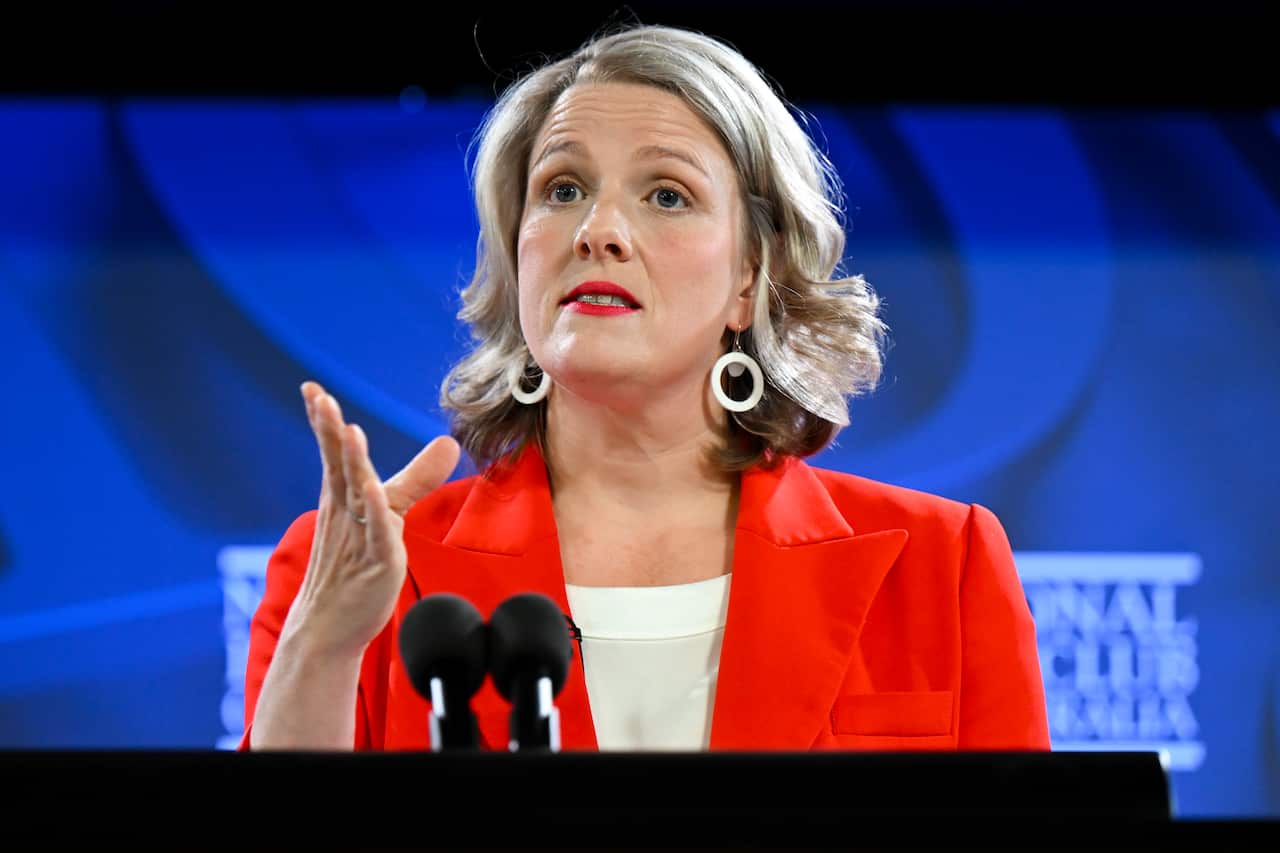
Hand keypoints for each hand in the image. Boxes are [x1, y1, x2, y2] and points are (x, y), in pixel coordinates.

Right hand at [285, 380, 460, 656]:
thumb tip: (449, 443)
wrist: (331, 627)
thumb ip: (416, 478)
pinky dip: (375, 510)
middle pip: (338, 465)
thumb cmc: (355, 565)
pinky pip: (377, 532)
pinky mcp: (378, 561)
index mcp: (341, 497)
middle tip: (319, 398)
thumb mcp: (388, 513)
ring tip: (348, 431)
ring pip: (355, 493)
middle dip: (329, 431)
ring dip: (352, 463)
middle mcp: (345, 511)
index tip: (311, 387)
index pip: (331, 453)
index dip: (322, 421)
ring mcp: (358, 536)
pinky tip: (372, 490)